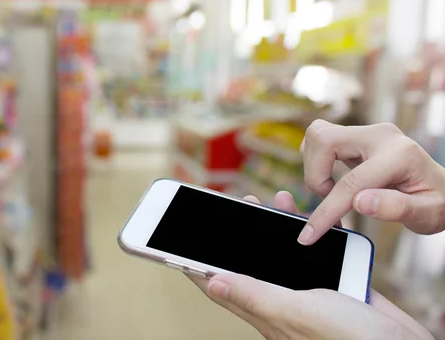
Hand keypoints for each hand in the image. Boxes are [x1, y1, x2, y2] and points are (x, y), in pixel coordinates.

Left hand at [189, 192, 433, 339]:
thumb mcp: (296, 312)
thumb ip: (256, 295)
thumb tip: (213, 280)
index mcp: (266, 309)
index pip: (220, 284)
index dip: (198, 264)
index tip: (179, 242)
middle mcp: (282, 299)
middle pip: (249, 262)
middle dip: (237, 233)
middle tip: (230, 206)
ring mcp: (308, 291)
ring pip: (281, 253)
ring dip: (272, 226)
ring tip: (267, 200)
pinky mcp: (333, 282)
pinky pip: (315, 250)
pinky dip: (308, 229)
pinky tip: (306, 214)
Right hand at [298, 120, 444, 244]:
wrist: (443, 188)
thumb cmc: (437, 203)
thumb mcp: (427, 215)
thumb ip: (395, 208)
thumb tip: (360, 202)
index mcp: (399, 155)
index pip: (350, 181)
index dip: (326, 210)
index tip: (309, 235)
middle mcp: (379, 135)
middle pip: (323, 140)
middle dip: (314, 175)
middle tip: (327, 201)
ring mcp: (367, 132)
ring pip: (318, 137)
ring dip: (314, 168)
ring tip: (332, 193)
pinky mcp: (357, 136)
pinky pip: (323, 141)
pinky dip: (318, 163)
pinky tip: (334, 183)